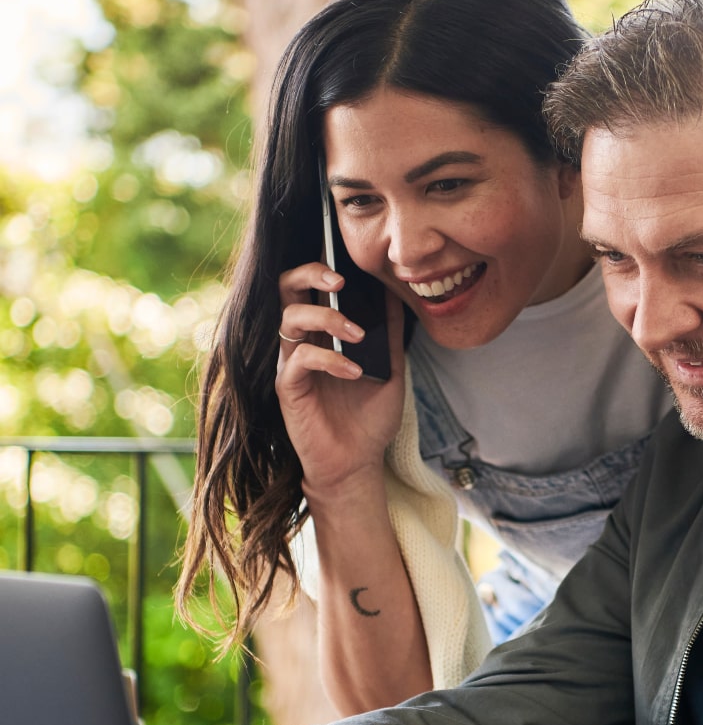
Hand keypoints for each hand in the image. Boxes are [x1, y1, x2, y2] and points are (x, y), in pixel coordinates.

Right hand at [276, 263, 407, 493]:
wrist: (358, 463)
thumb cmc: (368, 418)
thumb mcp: (390, 369)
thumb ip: (389, 333)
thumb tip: (394, 294)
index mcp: (323, 332)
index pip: (310, 285)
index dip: (321, 265)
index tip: (349, 261)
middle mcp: (302, 341)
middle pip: (286, 287)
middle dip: (310, 272)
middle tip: (339, 279)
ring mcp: (291, 362)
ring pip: (290, 317)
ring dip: (327, 317)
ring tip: (356, 335)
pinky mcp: (287, 387)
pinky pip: (300, 358)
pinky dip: (329, 358)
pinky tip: (354, 371)